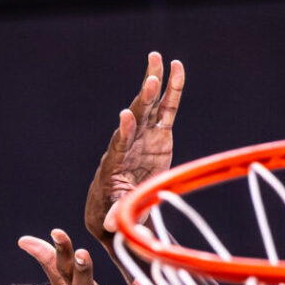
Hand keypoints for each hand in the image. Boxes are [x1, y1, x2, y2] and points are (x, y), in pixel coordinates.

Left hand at [85, 52, 184, 244]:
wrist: (117, 202)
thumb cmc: (115, 209)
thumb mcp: (117, 212)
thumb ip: (115, 213)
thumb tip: (108, 225)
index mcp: (117, 162)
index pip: (120, 144)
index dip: (124, 131)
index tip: (125, 116)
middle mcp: (129, 142)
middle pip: (136, 117)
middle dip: (143, 100)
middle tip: (150, 80)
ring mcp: (145, 135)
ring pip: (150, 106)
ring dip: (153, 83)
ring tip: (156, 59)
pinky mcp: (159, 134)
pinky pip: (167, 109)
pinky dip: (172, 89)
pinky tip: (176, 67)